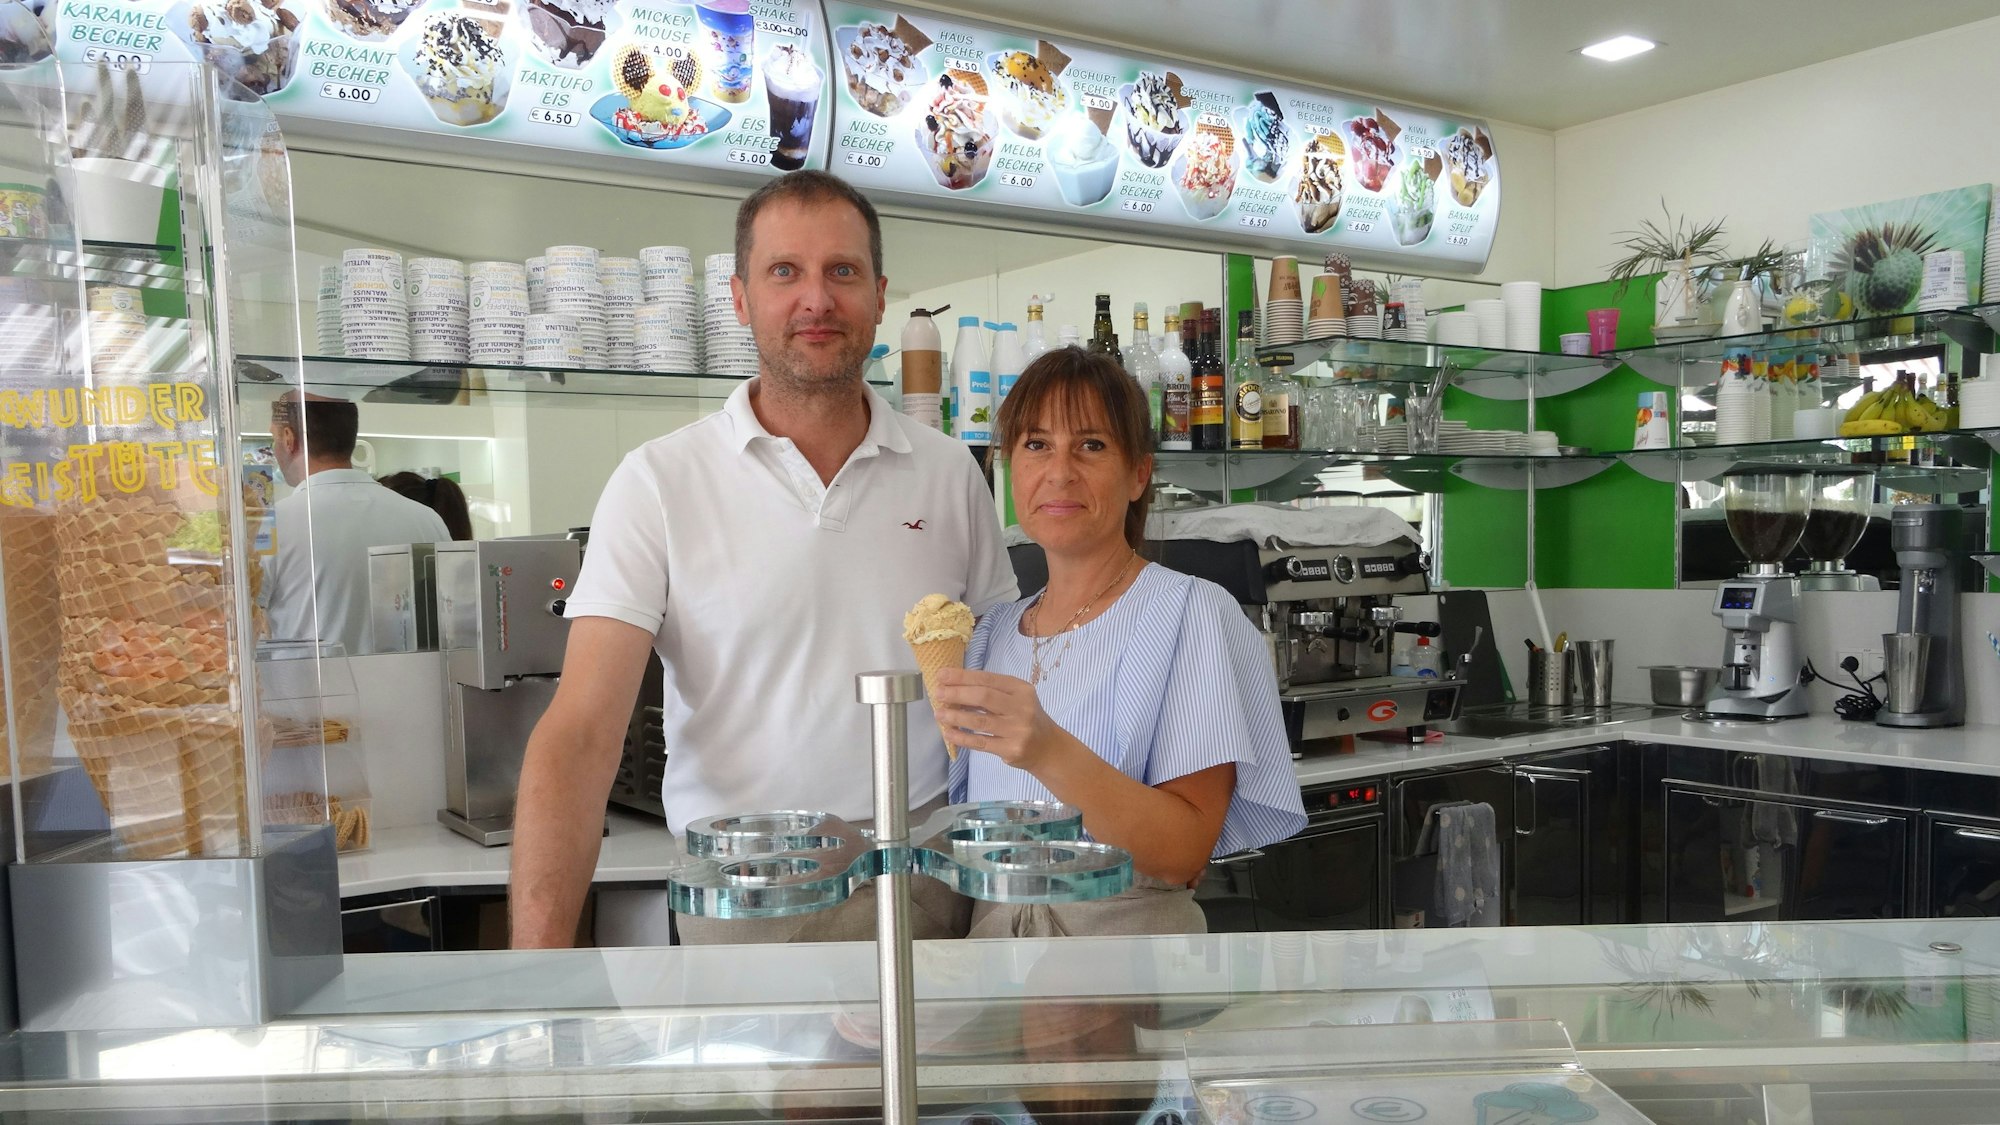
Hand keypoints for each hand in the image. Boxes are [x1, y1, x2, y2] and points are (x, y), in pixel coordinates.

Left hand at [930, 667, 1064, 774]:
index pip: (987, 679)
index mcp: (1021, 689)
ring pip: (979, 721)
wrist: (1047, 747)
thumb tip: (954, 689)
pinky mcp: (1011, 749)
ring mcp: (1017, 730)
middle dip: (957, 694)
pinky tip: (949, 733)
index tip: (942, 675)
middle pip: (983, 697)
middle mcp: (1021, 707)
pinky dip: (962, 737)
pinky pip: (980, 742)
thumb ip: (991, 692)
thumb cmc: (1025, 718)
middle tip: (938, 693)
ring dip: (955, 717)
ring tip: (939, 714)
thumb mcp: (1016, 699)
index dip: (962, 676)